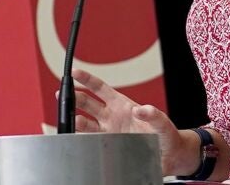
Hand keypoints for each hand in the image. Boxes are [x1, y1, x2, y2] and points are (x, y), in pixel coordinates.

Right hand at [62, 68, 193, 175]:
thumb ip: (153, 115)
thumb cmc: (165, 135)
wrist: (167, 156)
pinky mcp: (108, 146)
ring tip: (71, 119)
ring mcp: (108, 132)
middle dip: (74, 98)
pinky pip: (90, 142)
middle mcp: (111, 117)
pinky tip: (76, 139)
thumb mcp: (161, 122)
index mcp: (122, 104)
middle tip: (62, 95)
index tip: (74, 72)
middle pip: (87, 104)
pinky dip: (82, 140)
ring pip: (85, 124)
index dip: (86, 79)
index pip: (99, 88)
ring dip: (76, 120)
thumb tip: (140, 110)